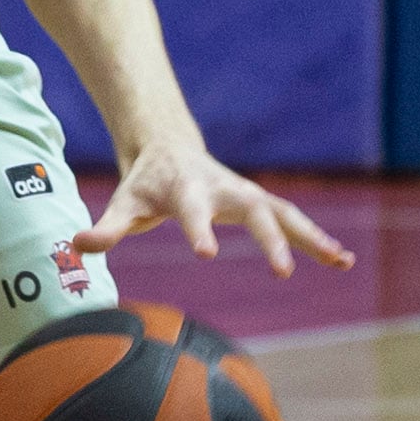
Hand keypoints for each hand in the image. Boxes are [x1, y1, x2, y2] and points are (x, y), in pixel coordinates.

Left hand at [74, 137, 352, 277]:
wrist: (169, 148)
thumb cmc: (144, 185)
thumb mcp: (123, 203)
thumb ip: (105, 228)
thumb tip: (76, 248)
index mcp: (187, 189)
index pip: (192, 211)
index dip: (198, 230)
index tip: (205, 255)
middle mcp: (224, 189)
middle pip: (253, 211)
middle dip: (269, 240)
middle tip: (283, 272)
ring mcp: (248, 194)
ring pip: (286, 214)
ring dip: (312, 237)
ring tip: (340, 262)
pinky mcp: (262, 203)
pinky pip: (295, 221)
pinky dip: (318, 239)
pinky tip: (342, 261)